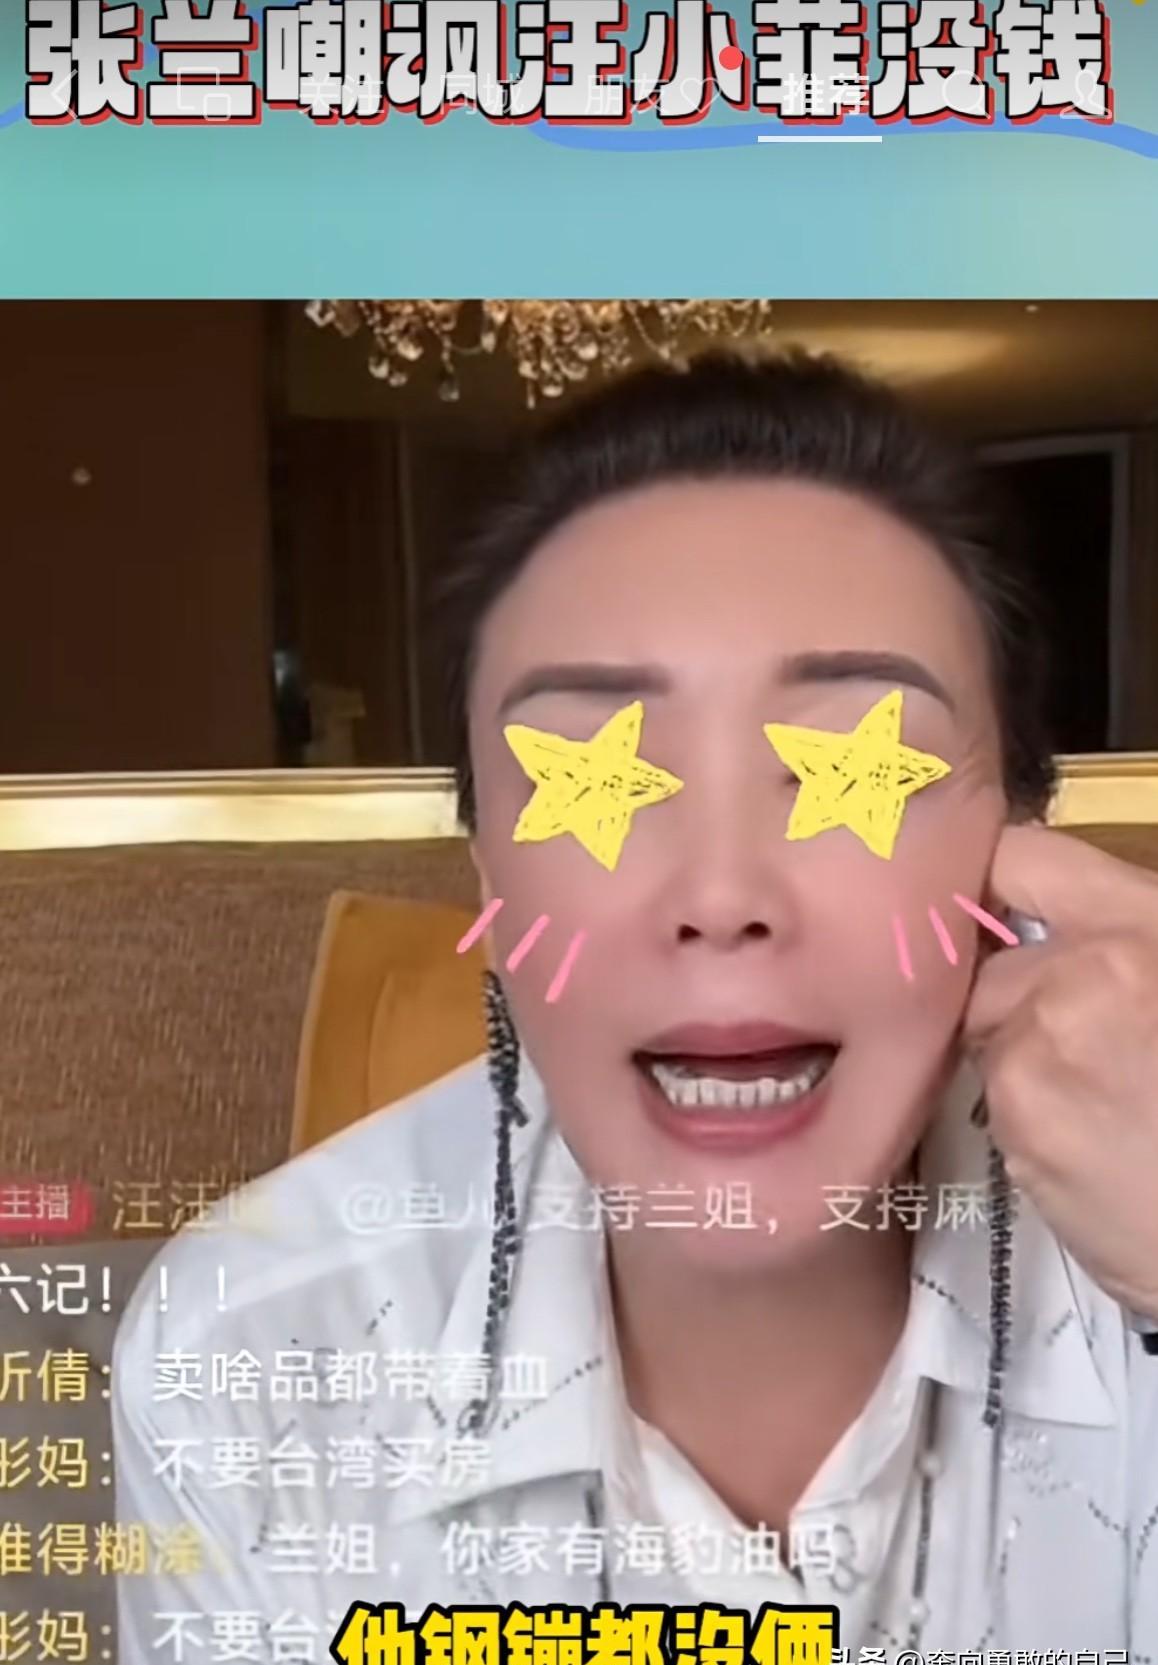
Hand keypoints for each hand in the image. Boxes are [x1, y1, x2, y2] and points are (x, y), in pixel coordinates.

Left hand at [964, 823, 1157, 1321]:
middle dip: (1012, 998)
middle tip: (1075, 1040)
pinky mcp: (1017, 1121)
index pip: (1023, 858)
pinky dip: (1030, 1120)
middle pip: (986, 964)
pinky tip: (1097, 1149)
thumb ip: (1133, 947)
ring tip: (1103, 1104)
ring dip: (1023, 1062)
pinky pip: (996, 1102)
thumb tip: (1072, 937)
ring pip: (986, 1036)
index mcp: (1146, 924)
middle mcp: (1082, 971)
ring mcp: (1039, 1047)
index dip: (998, 882)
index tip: (999, 909)